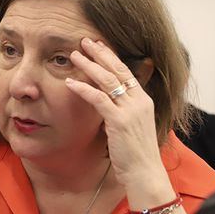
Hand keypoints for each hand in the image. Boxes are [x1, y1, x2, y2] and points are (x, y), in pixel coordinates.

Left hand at [65, 38, 167, 192]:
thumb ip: (120, 112)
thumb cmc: (135, 154)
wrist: (145, 173)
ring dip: (89, 65)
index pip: (126, 72)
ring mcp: (130, 110)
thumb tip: (105, 105)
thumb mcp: (131, 127)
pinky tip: (69, 83)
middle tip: (85, 40)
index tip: (98, 46)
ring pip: (107, 80)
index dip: (111, 57)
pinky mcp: (119, 121)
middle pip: (118, 69)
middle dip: (100, 53)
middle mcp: (139, 101)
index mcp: (143, 100)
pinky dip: (83, 89)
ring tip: (74, 55)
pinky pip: (98, 99)